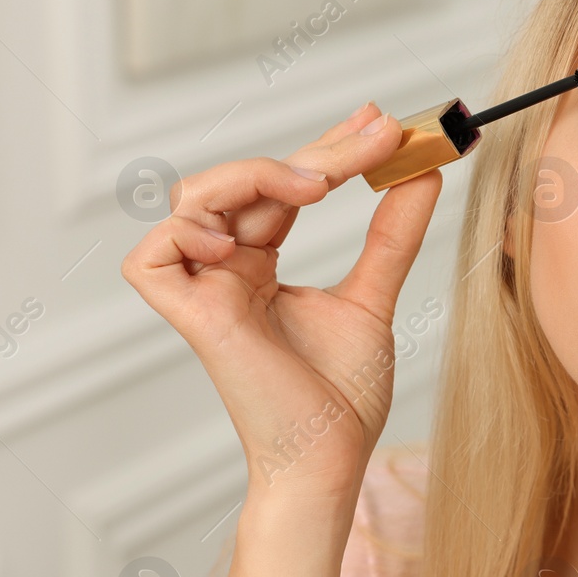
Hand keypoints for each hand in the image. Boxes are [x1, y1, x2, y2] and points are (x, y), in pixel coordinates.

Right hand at [120, 102, 438, 497]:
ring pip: (194, 198)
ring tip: (317, 186)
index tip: (378, 120)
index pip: (284, 187)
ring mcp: (203, 291)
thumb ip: (391, 234)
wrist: (333, 455)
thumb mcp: (373, 296)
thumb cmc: (343, 395)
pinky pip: (153, 255)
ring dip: (255, 175)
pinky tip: (243, 240)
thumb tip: (423, 172)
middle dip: (317, 151)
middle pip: (250, 181)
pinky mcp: (188, 317)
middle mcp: (226, 270)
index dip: (326, 147)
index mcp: (260, 264)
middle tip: (380, 132)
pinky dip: (190, 232)